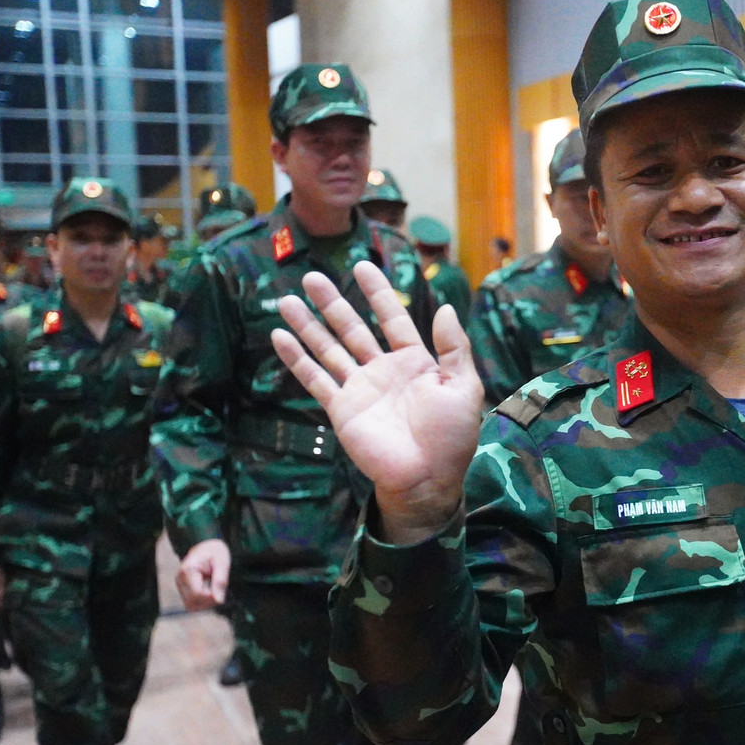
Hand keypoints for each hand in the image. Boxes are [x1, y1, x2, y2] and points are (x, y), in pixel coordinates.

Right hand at [177, 538, 230, 609]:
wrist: (206, 545)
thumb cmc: (215, 552)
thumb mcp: (222, 563)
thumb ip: (220, 581)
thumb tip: (219, 600)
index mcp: (188, 570)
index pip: (197, 594)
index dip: (211, 598)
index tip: (222, 593)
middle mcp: (180, 579)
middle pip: (192, 602)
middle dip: (209, 602)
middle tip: (220, 591)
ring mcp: (180, 585)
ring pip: (190, 606)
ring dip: (205, 604)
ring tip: (216, 592)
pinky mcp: (183, 589)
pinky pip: (191, 603)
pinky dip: (202, 603)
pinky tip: (211, 593)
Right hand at [271, 260, 483, 543]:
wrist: (427, 480)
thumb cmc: (451, 438)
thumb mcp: (464, 387)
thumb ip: (454, 347)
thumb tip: (443, 306)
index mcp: (415, 361)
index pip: (392, 318)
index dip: (378, 292)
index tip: (362, 265)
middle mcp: (382, 370)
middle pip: (353, 328)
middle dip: (333, 303)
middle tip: (312, 276)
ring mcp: (359, 388)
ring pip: (328, 348)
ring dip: (308, 324)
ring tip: (288, 299)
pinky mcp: (341, 408)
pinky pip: (315, 378)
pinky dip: (297, 358)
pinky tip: (280, 336)